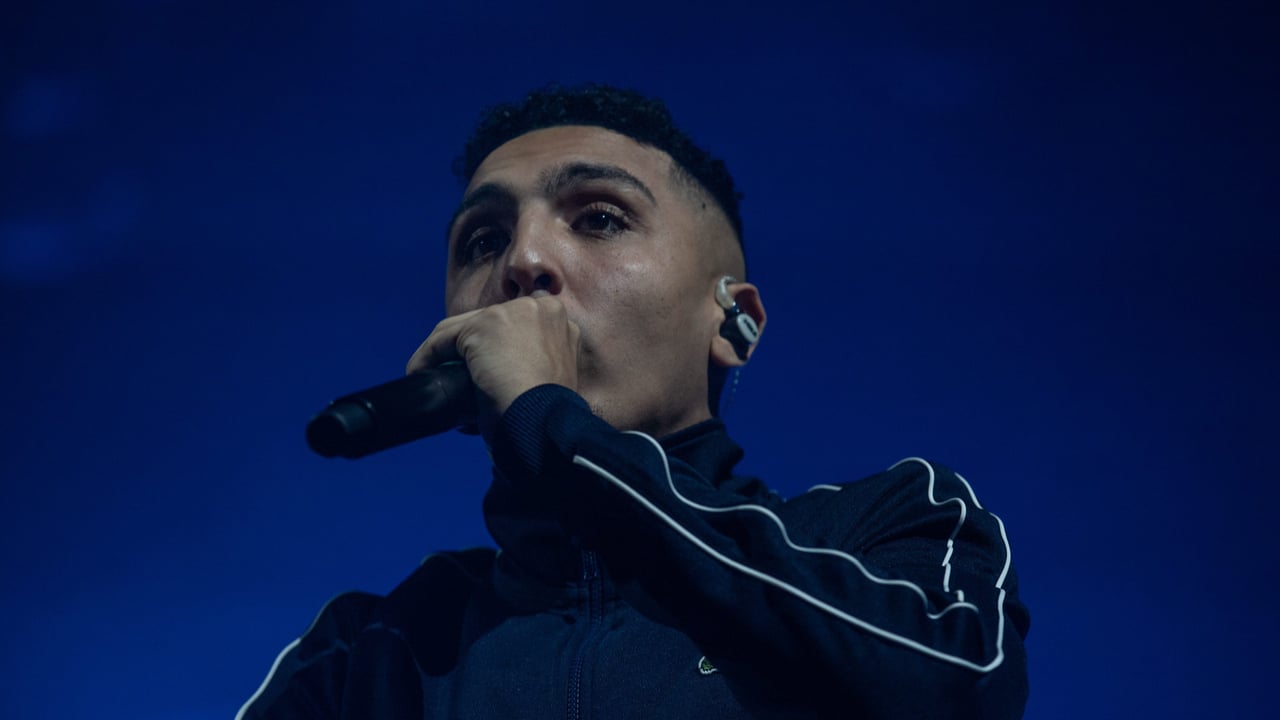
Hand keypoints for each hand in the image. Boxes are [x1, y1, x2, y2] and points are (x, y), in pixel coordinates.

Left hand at [406, 295, 580, 435]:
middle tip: (454, 374)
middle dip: (467, 347)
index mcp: (558, 321)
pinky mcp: (484, 326)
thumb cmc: (547, 411)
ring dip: (442, 352)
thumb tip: (501, 368)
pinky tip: (420, 374)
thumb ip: (532, 360)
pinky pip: (443, 338)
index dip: (492, 347)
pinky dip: (427, 358)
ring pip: (462, 328)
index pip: (512, 325)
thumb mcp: (548, 375)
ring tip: (431, 377)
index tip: (478, 369)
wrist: (544, 422)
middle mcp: (539, 307)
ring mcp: (511, 313)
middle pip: (486, 322)